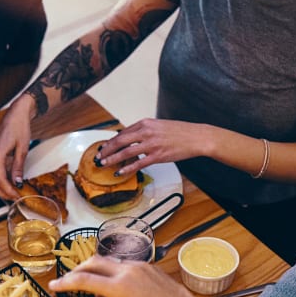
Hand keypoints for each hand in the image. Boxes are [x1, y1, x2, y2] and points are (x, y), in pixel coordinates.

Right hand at [0, 95, 34, 199]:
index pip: (0, 180)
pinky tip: (10, 182)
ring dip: (1, 187)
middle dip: (2, 193)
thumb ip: (18, 167)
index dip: (9, 191)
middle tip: (14, 198)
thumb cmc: (19, 126)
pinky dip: (0, 179)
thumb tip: (18, 182)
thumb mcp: (22, 148)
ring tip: (13, 192)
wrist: (16, 113)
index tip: (17, 196)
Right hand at [49, 256, 206, 296]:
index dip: (66, 282)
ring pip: (107, 261)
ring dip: (93, 269)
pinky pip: (122, 264)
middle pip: (92, 262)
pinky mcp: (147, 266)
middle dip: (76, 270)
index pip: (84, 280)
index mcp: (120, 288)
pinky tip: (109, 283)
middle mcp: (127, 271)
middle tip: (67, 282)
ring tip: (87, 283)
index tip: (53, 285)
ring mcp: (138, 266)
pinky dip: (110, 270)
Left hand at [94, 118, 211, 175]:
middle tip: (98, 156)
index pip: (123, 132)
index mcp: (146, 123)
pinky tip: (119, 172)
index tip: (104, 147)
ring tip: (104, 164)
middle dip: (106, 150)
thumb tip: (131, 139)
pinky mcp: (157, 156)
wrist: (197, 137)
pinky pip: (138, 164)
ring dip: (112, 159)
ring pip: (125, 152)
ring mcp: (151, 144)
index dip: (111, 141)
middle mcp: (146, 132)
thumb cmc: (180, 132)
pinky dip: (127, 168)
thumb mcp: (159, 126)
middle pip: (120, 141)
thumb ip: (145, 131)